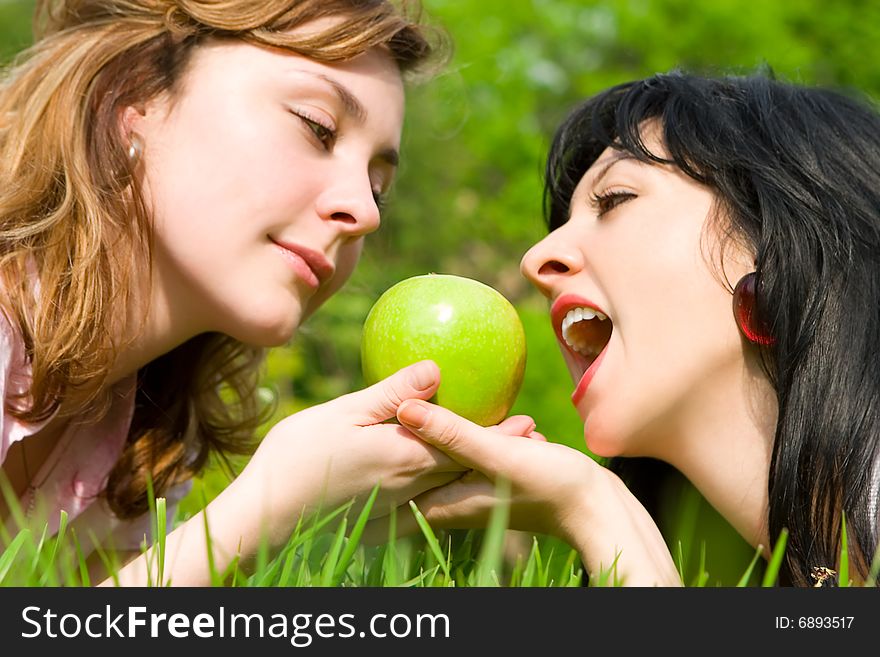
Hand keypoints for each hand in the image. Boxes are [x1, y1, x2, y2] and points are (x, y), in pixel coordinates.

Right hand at [227, 361, 532, 547]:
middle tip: (528, 440)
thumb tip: (437, 370)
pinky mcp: (381, 521)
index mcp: (406, 456)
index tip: (525, 421)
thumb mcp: (344, 414)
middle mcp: (411, 487)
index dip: (497, 433)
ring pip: (452, 488)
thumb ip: (392, 394)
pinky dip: (449, 492)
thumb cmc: (298, 457)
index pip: (465, 443)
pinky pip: (429, 505)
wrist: (267, 517)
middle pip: (466, 468)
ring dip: (480, 474)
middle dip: (497, 454)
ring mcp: (397, 508)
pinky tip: (448, 484)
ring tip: (500, 460)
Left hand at [369, 399, 680, 585]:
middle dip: (380, 458)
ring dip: (416, 442)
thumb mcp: (496, 456)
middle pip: (406, 474)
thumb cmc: (549, 487)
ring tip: (385, 419)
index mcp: (445, 499)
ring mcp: (475, 485)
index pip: (389, 493)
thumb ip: (450, 434)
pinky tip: (451, 407)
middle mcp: (454, 496)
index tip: (328, 463)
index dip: (359, 479)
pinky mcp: (495, 472)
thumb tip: (403, 408)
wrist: (597, 507)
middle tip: (346, 433)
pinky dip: (453, 433)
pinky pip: (463, 450)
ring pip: (434, 461)